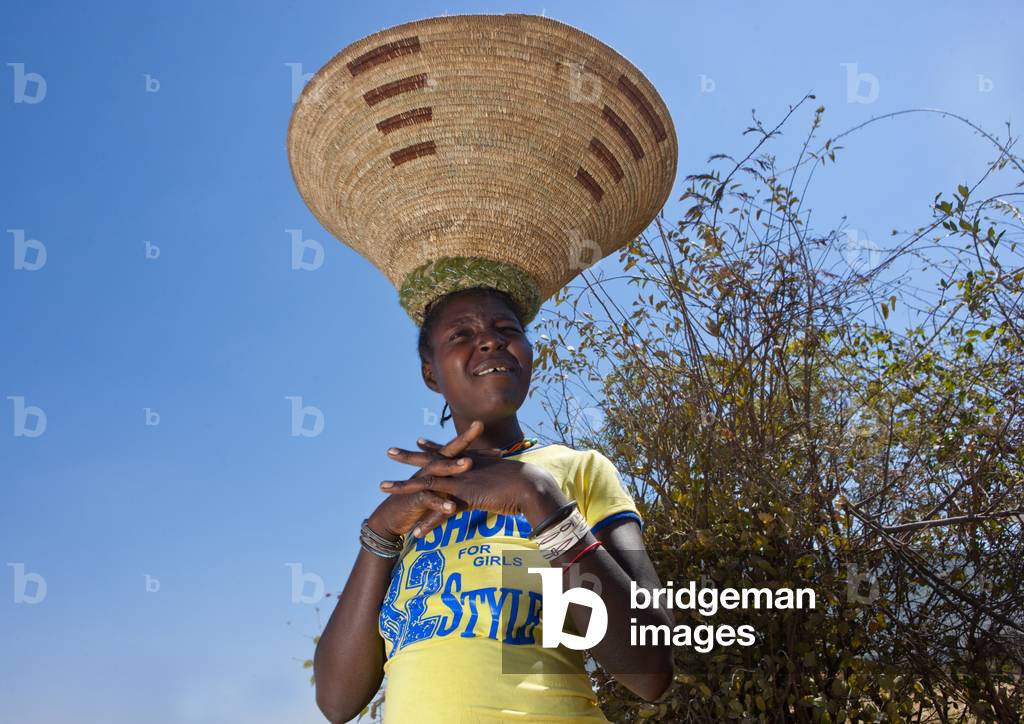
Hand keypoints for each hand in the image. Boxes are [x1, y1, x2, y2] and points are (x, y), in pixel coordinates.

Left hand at [380, 421, 568, 528]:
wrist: (532, 485)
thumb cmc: (525, 481)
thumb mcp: (508, 474)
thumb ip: (499, 474)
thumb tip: (502, 475)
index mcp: (472, 462)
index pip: (448, 452)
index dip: (432, 448)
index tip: (418, 442)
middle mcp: (463, 469)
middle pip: (429, 462)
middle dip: (408, 458)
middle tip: (389, 452)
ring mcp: (461, 482)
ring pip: (426, 485)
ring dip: (403, 488)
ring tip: (383, 488)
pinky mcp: (465, 498)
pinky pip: (441, 512)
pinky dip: (429, 523)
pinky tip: (416, 533)